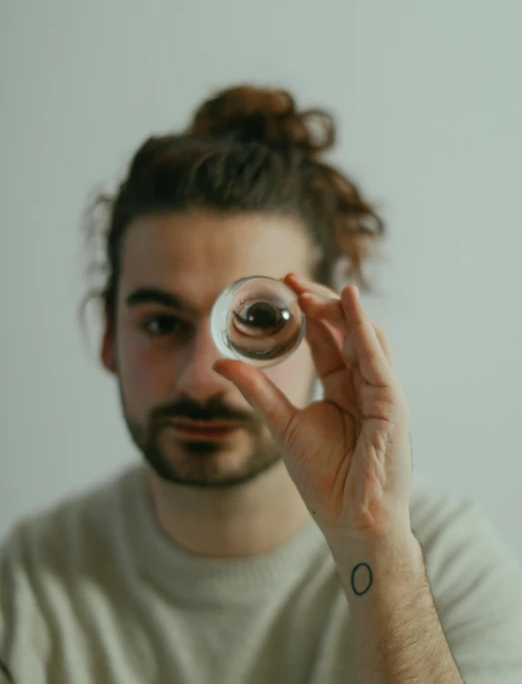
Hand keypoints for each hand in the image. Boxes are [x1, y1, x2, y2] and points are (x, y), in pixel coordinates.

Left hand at [213, 273, 412, 545]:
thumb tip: (221, 363)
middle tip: (290, 281)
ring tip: (306, 292)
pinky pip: (378, 356)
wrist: (350, 520)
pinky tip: (347, 300)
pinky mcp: (393, 403)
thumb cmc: (325, 479)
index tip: (284, 287)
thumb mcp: (282, 423)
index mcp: (345, 388)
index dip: (309, 312)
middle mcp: (366, 384)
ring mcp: (382, 392)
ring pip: (366, 334)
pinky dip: (363, 325)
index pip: (329, 338)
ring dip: (338, 308)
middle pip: (347, 329)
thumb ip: (257, 391)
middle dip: (321, 301)